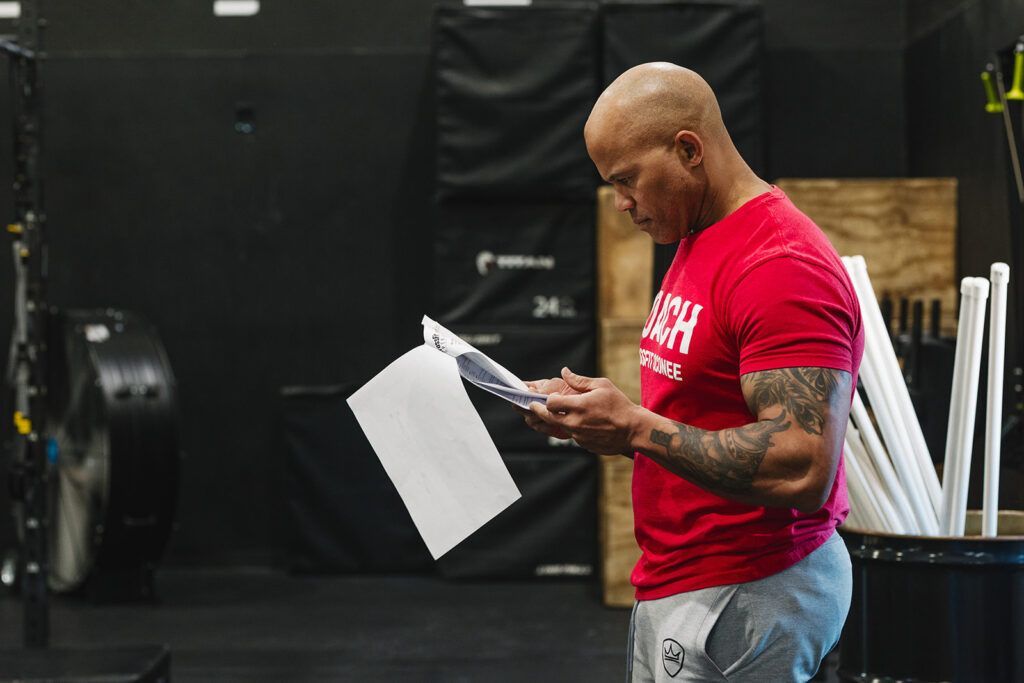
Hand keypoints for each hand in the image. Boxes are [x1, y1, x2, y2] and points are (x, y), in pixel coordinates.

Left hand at [527, 367, 643, 454]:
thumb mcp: (602, 385)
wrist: (633, 429)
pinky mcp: (584, 445)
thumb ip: (579, 380)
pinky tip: (583, 423)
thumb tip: (564, 371)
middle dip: (538, 411)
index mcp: (579, 406)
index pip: (550, 403)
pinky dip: (573, 429)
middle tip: (533, 406)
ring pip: (560, 428)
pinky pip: (573, 436)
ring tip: (561, 413)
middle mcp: (575, 423)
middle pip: (548, 418)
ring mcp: (578, 436)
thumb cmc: (619, 405)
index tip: (548, 397)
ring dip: (558, 420)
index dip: (547, 399)